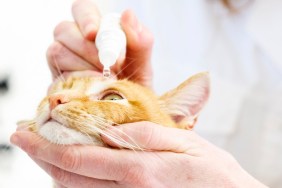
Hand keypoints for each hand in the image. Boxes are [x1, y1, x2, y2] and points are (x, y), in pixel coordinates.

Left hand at [10, 122, 266, 187]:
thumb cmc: (214, 173)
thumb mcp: (186, 145)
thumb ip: (148, 136)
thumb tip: (110, 131)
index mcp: (139, 171)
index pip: (79, 158)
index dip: (46, 147)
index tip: (24, 134)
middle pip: (70, 177)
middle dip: (42, 157)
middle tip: (24, 138)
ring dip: (54, 170)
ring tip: (41, 149)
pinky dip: (75, 183)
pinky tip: (70, 169)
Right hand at [47, 0, 153, 86]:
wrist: (127, 115)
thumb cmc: (135, 86)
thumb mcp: (143, 65)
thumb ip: (140, 41)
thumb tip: (128, 14)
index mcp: (96, 32)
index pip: (82, 9)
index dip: (85, 18)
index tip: (94, 33)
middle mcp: (74, 44)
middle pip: (64, 29)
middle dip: (86, 48)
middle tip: (109, 66)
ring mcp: (63, 64)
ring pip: (56, 51)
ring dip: (83, 66)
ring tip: (105, 80)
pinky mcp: (58, 85)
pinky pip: (56, 78)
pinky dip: (76, 84)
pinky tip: (93, 92)